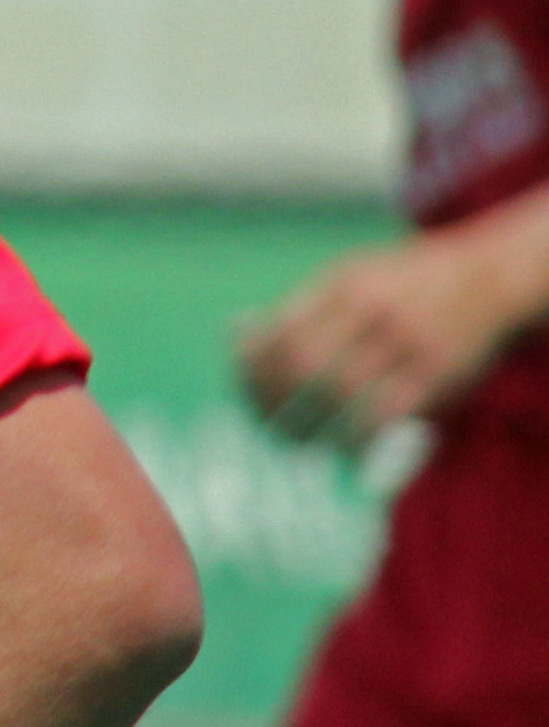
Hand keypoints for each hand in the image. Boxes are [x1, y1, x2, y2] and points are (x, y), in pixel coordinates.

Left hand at [238, 201, 548, 447]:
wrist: (487, 276)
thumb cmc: (406, 285)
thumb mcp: (352, 277)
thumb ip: (303, 308)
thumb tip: (238, 339)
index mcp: (339, 285)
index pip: (278, 331)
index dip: (253, 371)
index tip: (245, 395)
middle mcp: (368, 309)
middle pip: (301, 364)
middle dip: (275, 403)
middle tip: (268, 428)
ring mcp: (403, 340)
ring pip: (340, 392)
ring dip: (313, 427)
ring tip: (301, 444)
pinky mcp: (435, 370)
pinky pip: (386, 413)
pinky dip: (358, 437)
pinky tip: (346, 450)